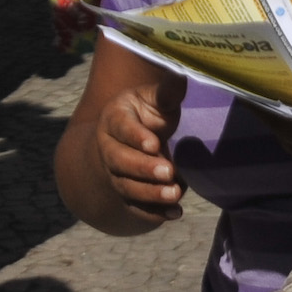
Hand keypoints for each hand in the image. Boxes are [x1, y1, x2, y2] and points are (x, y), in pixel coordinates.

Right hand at [97, 77, 186, 222]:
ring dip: (150, 193)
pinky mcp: (127, 194)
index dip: (135, 136)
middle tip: (168, 171)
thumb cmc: (144, 113)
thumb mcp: (153, 98)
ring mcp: (115, 174)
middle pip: (120, 162)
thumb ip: (166, 93)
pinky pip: (136, 207)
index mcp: (114, 119)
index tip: (155, 143)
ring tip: (175, 194)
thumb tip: (183, 77)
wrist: (126, 139)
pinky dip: (154, 213)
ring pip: (127, 187)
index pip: (121, 128)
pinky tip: (175, 214)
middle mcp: (108, 149)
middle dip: (144, 168)